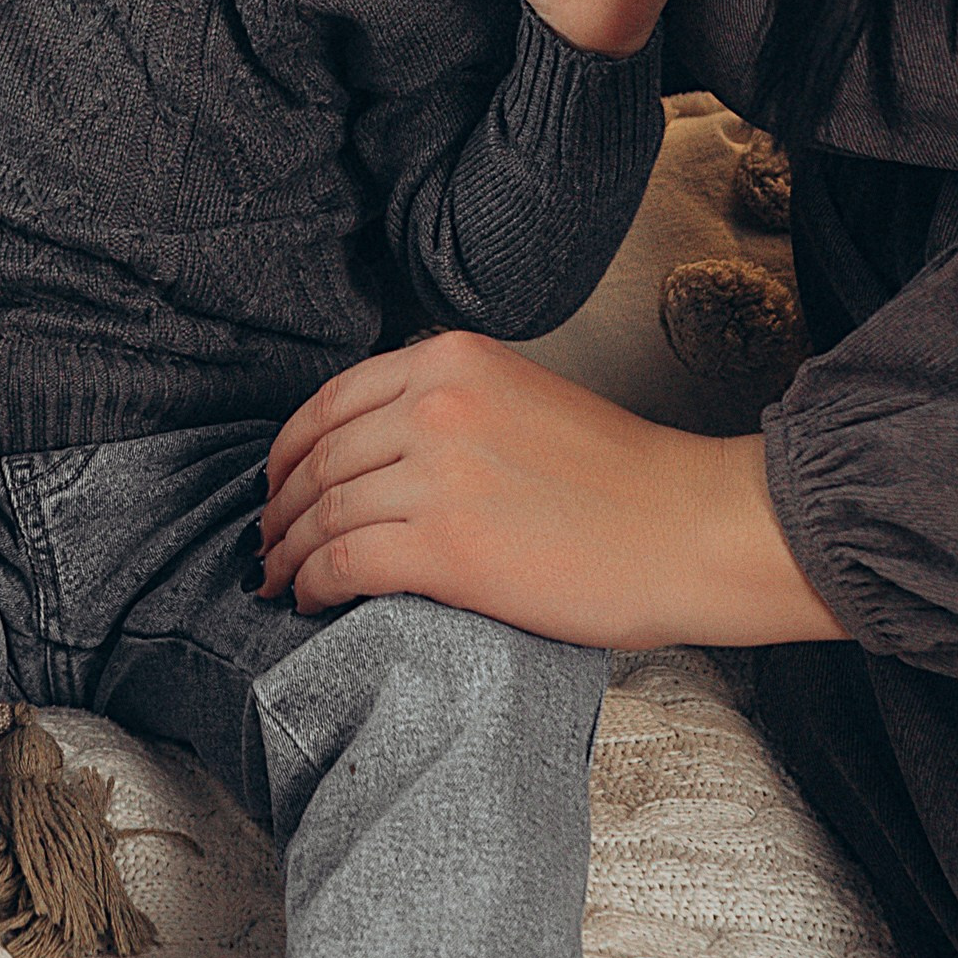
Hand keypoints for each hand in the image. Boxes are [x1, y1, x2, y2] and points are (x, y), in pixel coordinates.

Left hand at [258, 332, 845, 644]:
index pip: (333, 401)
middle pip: (321, 457)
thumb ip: (452, 408)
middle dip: (281, 505)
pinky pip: (344, 561)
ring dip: (289, 551)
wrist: (691, 527)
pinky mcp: (446, 544)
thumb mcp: (524, 400)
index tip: (278, 482)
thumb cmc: (624, 482)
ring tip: (279, 577)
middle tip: (266, 539)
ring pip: (323, 511)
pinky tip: (311, 598)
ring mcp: (438, 471)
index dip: (291, 449)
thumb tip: (381, 452)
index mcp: (453, 359)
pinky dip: (313, 582)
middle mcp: (436, 403)